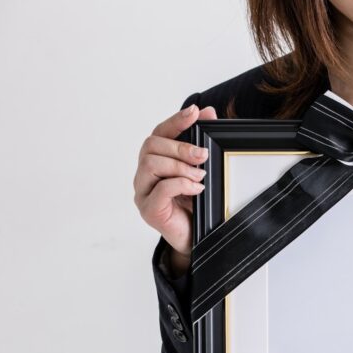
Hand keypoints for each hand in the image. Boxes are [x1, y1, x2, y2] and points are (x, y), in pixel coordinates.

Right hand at [133, 103, 217, 277]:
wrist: (195, 240)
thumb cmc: (196, 205)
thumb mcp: (201, 171)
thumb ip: (202, 143)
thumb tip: (209, 113)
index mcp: (155, 161)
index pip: (159, 133)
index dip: (176, 121)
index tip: (195, 112)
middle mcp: (144, 174)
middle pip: (151, 146)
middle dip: (180, 147)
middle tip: (204, 155)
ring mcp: (143, 192)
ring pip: (151, 164)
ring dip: (180, 166)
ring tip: (200, 176)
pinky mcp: (149, 210)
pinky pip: (160, 189)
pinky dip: (181, 185)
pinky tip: (197, 189)